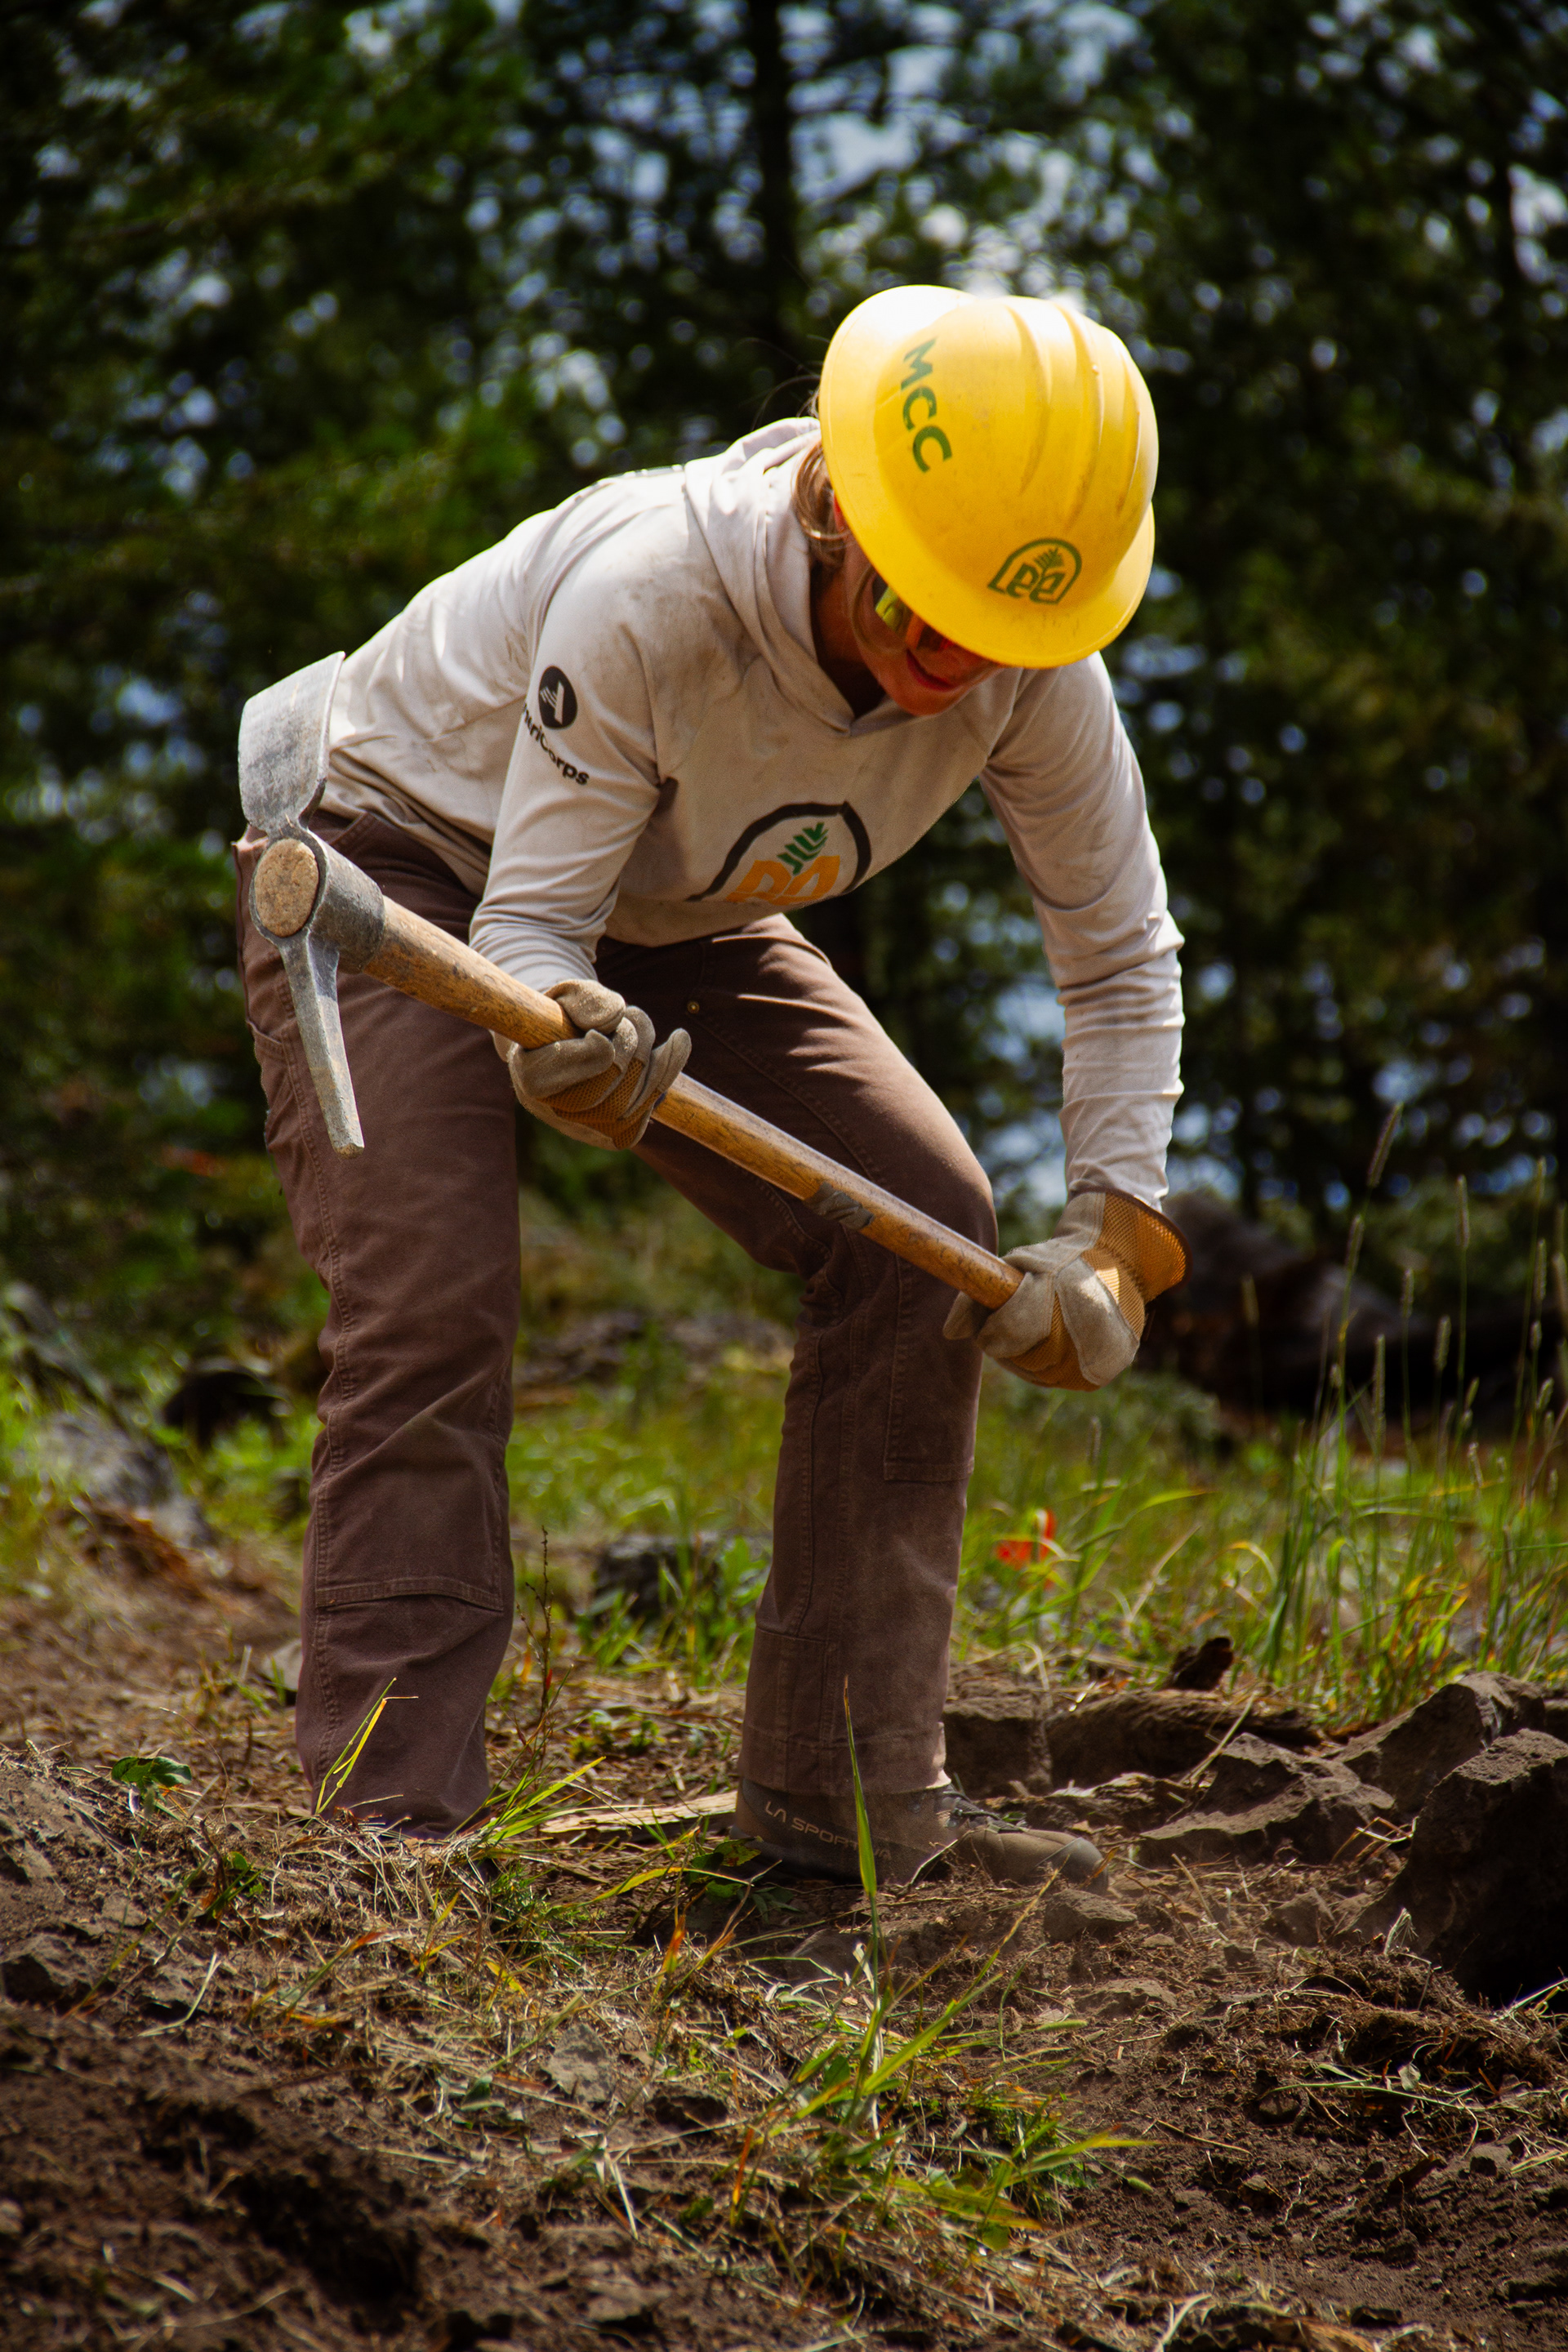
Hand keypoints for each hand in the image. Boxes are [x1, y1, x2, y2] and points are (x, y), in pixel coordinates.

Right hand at [499, 979, 689, 1150]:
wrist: (572, 1039)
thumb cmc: (568, 1014)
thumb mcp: (570, 994)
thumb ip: (586, 999)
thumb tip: (612, 1018)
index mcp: (529, 1076)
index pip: (557, 1080)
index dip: (587, 1055)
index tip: (600, 1033)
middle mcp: (553, 1111)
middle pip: (601, 1095)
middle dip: (629, 1048)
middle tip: (630, 1017)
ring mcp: (584, 1128)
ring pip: (629, 1107)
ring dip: (651, 1057)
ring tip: (641, 1023)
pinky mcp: (613, 1134)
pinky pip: (645, 1112)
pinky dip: (666, 1073)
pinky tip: (674, 1044)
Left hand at [943, 1190, 1187, 1390]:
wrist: (1117, 1267)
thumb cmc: (1060, 1262)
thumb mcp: (1022, 1264)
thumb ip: (981, 1293)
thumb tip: (949, 1333)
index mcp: (1069, 1296)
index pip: (1012, 1330)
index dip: (992, 1329)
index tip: (986, 1324)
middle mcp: (1088, 1332)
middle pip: (1024, 1357)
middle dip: (1010, 1342)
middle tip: (1015, 1322)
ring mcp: (1097, 1358)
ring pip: (1038, 1374)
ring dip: (1025, 1357)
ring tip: (1033, 1330)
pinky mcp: (1099, 1375)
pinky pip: (1055, 1380)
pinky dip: (1045, 1366)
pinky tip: (1049, 1344)